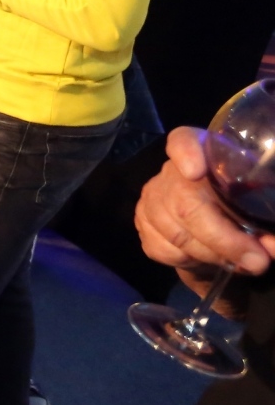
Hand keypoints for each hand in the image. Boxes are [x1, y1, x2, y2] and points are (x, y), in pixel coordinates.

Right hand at [136, 128, 274, 293]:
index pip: (183, 142)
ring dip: (213, 256)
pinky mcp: (141, 222)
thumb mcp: (259, 205)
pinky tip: (208, 258)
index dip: (186, 154)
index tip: (196, 172)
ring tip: (239, 262)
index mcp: (202, 151)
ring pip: (176, 233)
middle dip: (223, 239)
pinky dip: (190, 262)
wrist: (215, 224)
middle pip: (185, 204)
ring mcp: (151, 197)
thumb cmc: (243, 204)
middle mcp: (170, 171)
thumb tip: (271, 247)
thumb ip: (266, 221)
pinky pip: (162, 249)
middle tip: (257, 260)